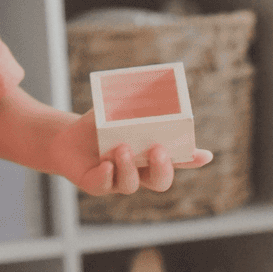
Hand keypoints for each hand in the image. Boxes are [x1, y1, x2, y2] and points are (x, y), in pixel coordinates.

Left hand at [56, 110, 213, 195]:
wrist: (67, 139)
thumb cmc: (99, 125)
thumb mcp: (116, 111)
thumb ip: (134, 104)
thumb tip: (151, 85)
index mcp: (150, 155)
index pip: (177, 160)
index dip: (192, 159)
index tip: (205, 155)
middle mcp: (138, 172)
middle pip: (160, 181)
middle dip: (163, 169)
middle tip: (158, 150)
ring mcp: (117, 181)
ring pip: (131, 185)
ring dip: (129, 167)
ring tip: (122, 148)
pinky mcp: (96, 184)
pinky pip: (104, 185)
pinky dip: (106, 175)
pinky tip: (105, 164)